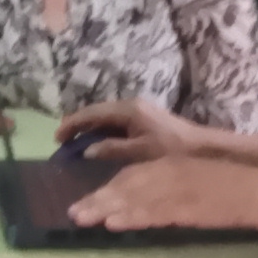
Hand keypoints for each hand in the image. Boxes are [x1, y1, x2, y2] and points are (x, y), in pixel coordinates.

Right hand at [57, 99, 215, 163]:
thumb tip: (87, 149)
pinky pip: (114, 122)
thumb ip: (112, 149)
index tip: (57, 138)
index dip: (73, 124)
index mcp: (128, 110)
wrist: (200, 147)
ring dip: (89, 128)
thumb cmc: (171, 149)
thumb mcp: (140, 152)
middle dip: (78, 125)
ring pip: (105, 117)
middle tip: (61, 142)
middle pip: (96, 112)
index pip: (92, 113)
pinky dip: (101, 131)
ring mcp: (137, 111)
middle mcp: (130, 106)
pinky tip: (95, 144)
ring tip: (74, 144)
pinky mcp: (142, 119)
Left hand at [64, 158, 257, 235]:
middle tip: (72, 212)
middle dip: (99, 199)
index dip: (110, 188)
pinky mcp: (188, 211)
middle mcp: (172, 174)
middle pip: (128, 186)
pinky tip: (113, 224)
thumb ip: (175, 189)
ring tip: (81, 218)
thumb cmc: (237, 182)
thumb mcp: (199, 179)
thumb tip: (146, 205)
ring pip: (135, 200)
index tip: (88, 199)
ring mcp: (179, 192)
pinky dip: (132, 218)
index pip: (135, 175)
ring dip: (107, 209)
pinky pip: (154, 215)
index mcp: (175, 165)